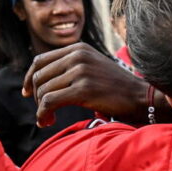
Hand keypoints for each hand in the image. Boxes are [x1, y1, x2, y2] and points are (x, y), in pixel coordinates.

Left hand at [22, 43, 146, 126]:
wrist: (142, 96)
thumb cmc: (117, 87)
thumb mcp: (93, 66)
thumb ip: (71, 66)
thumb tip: (40, 79)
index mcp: (78, 48)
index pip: (40, 61)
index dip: (29, 79)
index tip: (29, 94)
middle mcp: (77, 56)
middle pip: (39, 77)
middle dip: (36, 97)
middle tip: (44, 112)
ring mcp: (80, 71)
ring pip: (43, 91)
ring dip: (41, 109)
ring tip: (48, 119)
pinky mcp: (83, 89)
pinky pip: (50, 102)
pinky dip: (44, 114)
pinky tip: (48, 122)